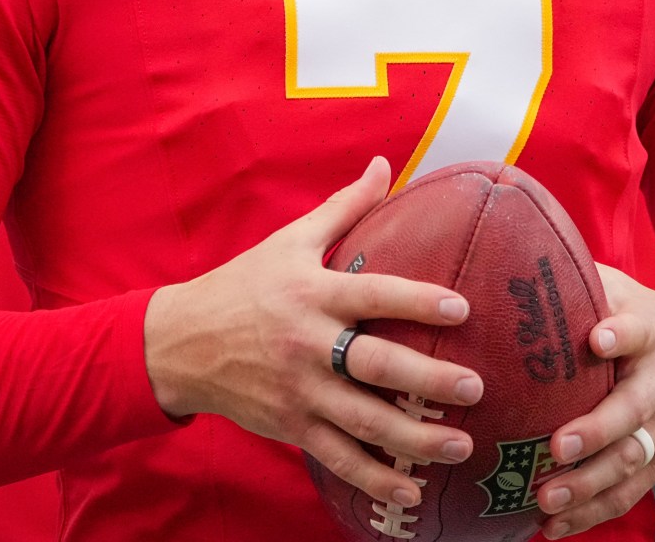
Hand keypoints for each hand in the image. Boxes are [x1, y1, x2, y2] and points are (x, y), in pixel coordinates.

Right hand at [144, 157, 483, 510]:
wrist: (179, 343)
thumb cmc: (243, 285)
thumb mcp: (289, 240)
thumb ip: (343, 207)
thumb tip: (384, 164)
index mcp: (312, 293)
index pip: (373, 295)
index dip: (417, 301)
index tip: (461, 309)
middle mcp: (308, 344)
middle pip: (374, 366)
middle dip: (427, 380)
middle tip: (474, 388)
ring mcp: (299, 392)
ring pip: (363, 422)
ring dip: (415, 440)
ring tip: (461, 446)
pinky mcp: (290, 427)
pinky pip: (338, 457)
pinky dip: (374, 480)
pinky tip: (411, 491)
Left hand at [536, 264, 654, 537]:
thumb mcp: (633, 295)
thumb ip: (587, 282)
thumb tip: (520, 260)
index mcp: (652, 334)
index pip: (639, 329)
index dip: (620, 333)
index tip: (597, 337)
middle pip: (634, 410)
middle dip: (597, 431)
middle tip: (559, 446)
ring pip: (631, 462)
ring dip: (588, 485)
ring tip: (547, 498)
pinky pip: (628, 493)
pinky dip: (591, 514)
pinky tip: (554, 527)